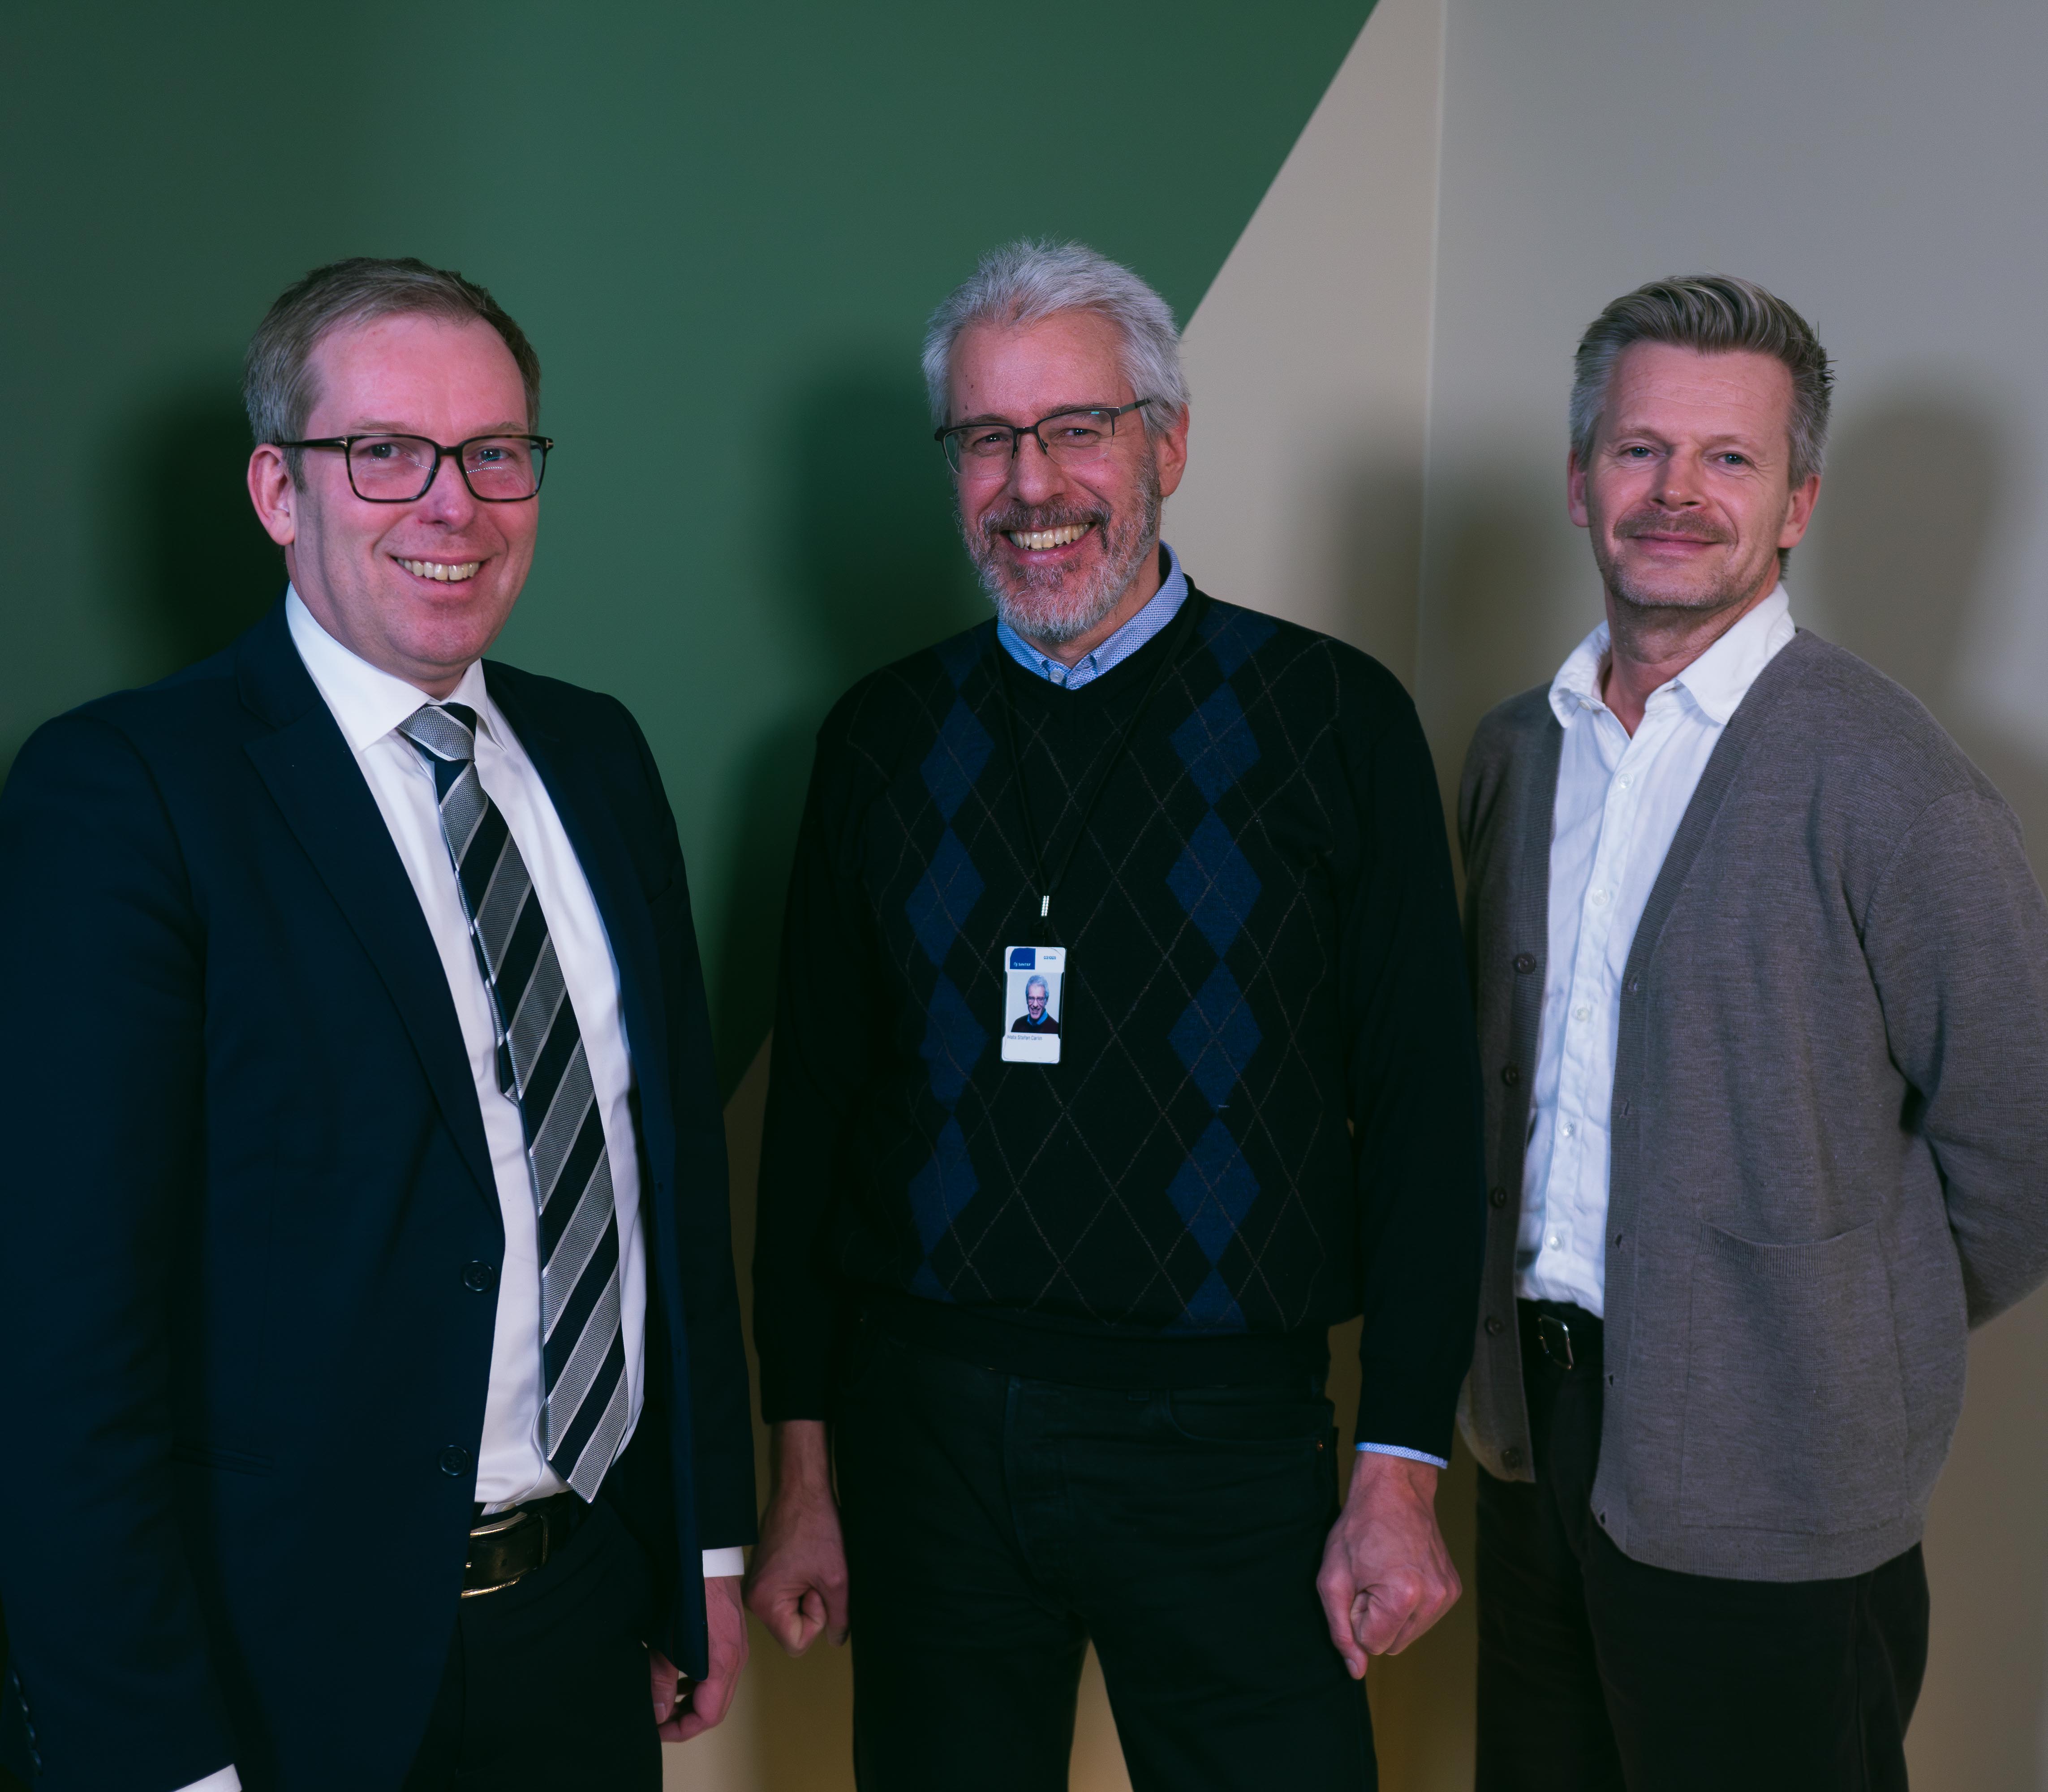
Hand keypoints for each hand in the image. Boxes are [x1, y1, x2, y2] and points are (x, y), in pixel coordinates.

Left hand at [652, 1575, 747, 1741]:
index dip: (681, 1730)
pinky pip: (721, 1671)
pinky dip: (702, 1682)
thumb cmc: (684, 1595)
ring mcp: (737, 1646)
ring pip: (719, 1690)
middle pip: (716, 1707)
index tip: (656, 1730)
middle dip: (686, 1720)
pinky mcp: (732, 1635)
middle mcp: (736, 1659)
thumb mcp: (663, 1642)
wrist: (703, 1554)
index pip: (708, 1716)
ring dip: (694, 1701)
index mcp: (723, 1664)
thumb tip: (658, 1713)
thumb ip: (660, 1681)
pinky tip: (680, 1676)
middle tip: (659, 1721)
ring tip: (666, 1701)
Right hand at [744, 1419, 849, 1654]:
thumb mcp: (836, 1578)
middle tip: (816, 1572)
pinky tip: (807, 1560)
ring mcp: (758, 1586)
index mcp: (764, 1603)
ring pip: (792, 1612)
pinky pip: (788, 1596)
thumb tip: (837, 1640)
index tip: (817, 1588)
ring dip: (808, 1593)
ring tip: (812, 1565)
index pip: (796, 1643)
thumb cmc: (816, 1527)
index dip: (816, 1620)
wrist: (803, 1489)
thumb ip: (839, 1617)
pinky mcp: (765, 1575)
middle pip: (792, 1629)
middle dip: (812, 1606)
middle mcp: (754, 1599)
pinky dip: (803, 1583)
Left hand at [1316, 1452, 1459, 1678]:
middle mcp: (1433, 1600)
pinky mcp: (1453, 1589)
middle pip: (1392, 1644)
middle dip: (1375, 1619)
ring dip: (1391, 1613)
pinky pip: (1423, 1619)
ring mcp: (1447, 1595)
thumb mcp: (1332, 1578)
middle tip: (1370, 1579)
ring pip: (1408, 1635)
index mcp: (1403, 1597)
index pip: (1372, 1645)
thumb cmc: (1358, 1529)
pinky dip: (1409, 1604)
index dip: (1357, 1617)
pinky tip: (1401, 1572)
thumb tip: (1356, 1672)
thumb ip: (1340, 1630)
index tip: (1359, 1585)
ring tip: (1384, 1574)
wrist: (1394, 1490)